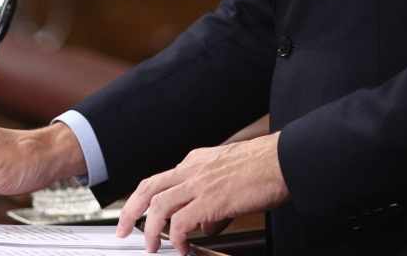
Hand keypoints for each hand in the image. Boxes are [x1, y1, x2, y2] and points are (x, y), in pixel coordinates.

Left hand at [116, 133, 288, 254]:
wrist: (283, 159)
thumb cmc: (264, 166)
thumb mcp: (229, 177)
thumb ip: (211, 200)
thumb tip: (204, 225)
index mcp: (196, 161)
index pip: (160, 179)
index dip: (144, 198)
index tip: (135, 213)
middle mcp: (193, 169)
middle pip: (149, 188)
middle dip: (130, 210)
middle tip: (123, 228)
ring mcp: (200, 183)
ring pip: (159, 205)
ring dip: (150, 228)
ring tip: (150, 245)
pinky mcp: (212, 200)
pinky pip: (182, 222)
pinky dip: (178, 237)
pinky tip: (182, 247)